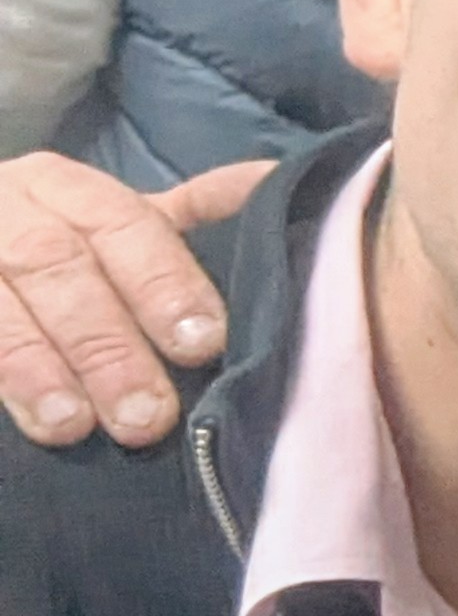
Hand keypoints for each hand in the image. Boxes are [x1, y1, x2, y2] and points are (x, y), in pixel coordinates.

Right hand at [0, 152, 273, 449]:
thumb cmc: (59, 253)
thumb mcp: (115, 228)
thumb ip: (191, 216)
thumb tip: (274, 188)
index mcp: (66, 189)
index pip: (124, 226)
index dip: (165, 283)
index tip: (203, 343)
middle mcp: (5, 209)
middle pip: (58, 269)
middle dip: (105, 344)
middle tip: (146, 416)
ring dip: (32, 368)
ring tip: (70, 427)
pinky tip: (17, 418)